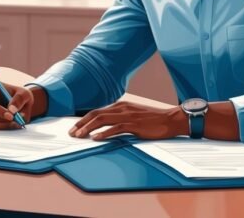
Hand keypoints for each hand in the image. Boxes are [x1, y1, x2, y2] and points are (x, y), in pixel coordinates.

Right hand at [0, 82, 46, 129]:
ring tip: (15, 122)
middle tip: (15, 121)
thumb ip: (19, 99)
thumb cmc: (20, 96)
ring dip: (2, 124)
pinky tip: (10, 124)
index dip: (0, 111)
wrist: (20, 103)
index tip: (11, 116)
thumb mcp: (24, 94)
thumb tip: (12, 110)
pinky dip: (1, 127)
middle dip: (1, 119)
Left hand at [68, 100, 188, 139]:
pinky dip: (104, 133)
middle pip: (96, 114)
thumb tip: (105, 127)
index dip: (84, 120)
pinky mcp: (134, 124)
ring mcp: (128, 115)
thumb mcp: (133, 116)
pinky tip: (96, 138)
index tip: (75, 128)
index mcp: (120, 105)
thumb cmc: (153, 120)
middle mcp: (122, 108)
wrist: (171, 119)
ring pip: (103, 120)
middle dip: (81, 124)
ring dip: (89, 128)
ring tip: (80, 136)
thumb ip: (120, 119)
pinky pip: (116, 128)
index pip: (97, 111)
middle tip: (72, 133)